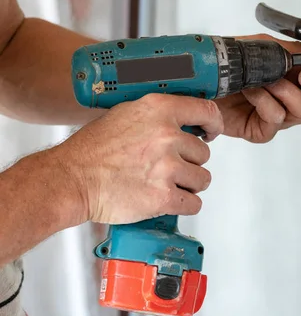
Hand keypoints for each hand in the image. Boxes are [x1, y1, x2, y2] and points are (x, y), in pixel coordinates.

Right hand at [51, 93, 223, 224]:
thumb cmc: (93, 150)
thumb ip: (158, 116)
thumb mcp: (126, 114)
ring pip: (202, 179)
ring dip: (188, 184)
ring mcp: (167, 167)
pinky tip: (167, 200)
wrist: (71, 179)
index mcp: (159, 110)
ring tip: (165, 184)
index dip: (213, 124)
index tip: (212, 132)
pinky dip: (184, 205)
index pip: (207, 111)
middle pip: (203, 153)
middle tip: (167, 167)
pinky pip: (194, 203)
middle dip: (189, 162)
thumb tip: (184, 120)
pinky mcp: (163, 197)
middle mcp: (167, 136)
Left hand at [215, 34, 300, 142]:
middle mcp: (289, 98)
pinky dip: (265, 104)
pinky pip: (276, 122)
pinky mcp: (260, 130)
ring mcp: (276, 115)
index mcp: (294, 77)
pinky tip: (252, 93)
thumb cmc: (228, 62)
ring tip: (265, 81)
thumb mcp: (264, 46)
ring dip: (284, 92)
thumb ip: (296, 51)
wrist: (197, 77)